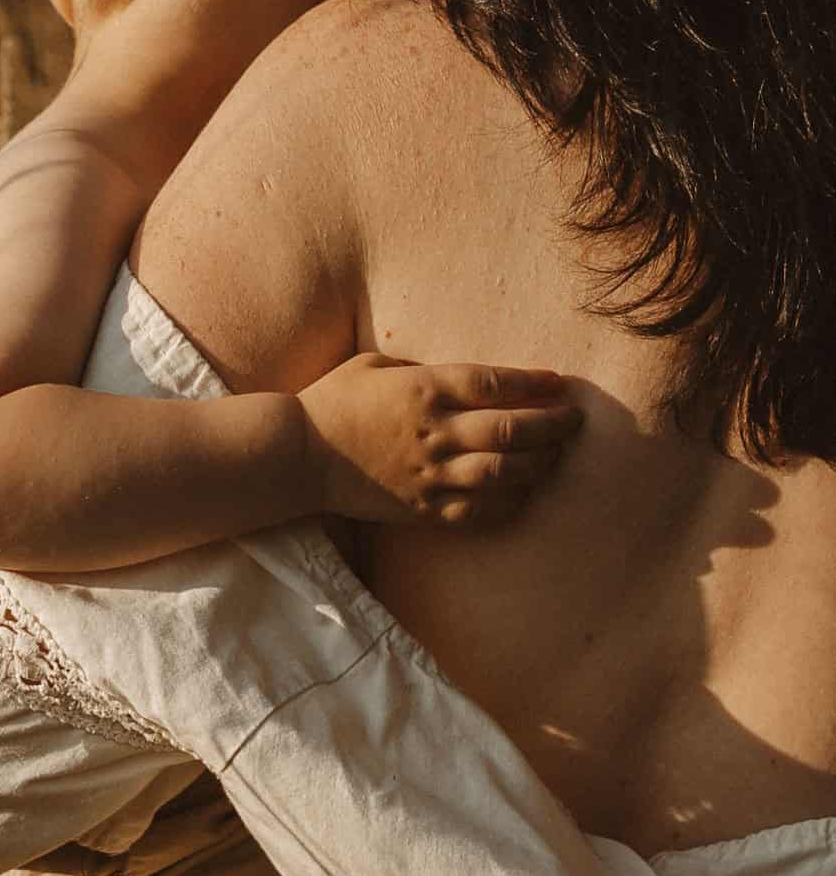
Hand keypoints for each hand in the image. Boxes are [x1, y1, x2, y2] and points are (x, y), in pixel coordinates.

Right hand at [298, 356, 582, 528]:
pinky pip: (479, 511)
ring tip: (558, 456)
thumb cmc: (334, 400)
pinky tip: (526, 493)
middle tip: (575, 421)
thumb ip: (420, 368)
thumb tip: (459, 376)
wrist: (299, 455)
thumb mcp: (375, 364)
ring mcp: (431, 473)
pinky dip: (510, 503)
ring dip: (540, 463)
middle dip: (553, 425)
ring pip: (504, 472)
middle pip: (511, 429)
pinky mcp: (423, 507)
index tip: (558, 382)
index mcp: (423, 389)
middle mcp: (435, 431)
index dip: (533, 382)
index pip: (494, 383)